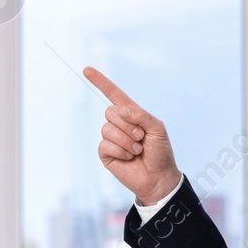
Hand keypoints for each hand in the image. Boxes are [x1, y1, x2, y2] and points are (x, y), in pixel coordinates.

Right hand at [83, 66, 181, 204]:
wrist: (159, 177)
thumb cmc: (160, 152)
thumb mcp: (157, 128)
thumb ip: (141, 115)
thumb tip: (120, 110)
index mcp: (131, 114)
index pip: (113, 94)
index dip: (101, 82)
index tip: (87, 69)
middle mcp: (119, 124)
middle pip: (110, 112)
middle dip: (129, 125)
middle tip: (141, 138)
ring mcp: (111, 138)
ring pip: (107, 128)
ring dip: (127, 140)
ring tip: (137, 150)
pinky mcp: (106, 153)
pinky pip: (105, 144)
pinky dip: (121, 150)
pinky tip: (129, 157)